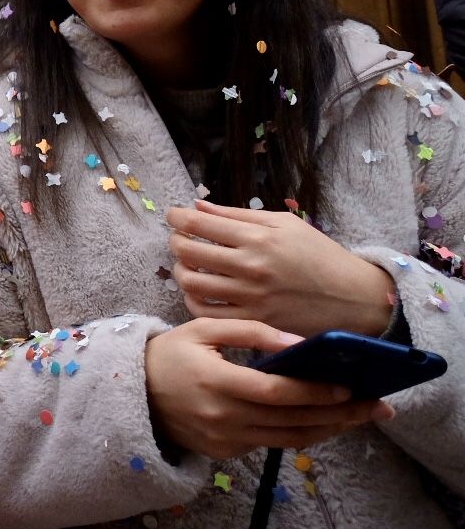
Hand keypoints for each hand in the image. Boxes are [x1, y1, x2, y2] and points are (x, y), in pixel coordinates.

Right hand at [144, 318, 393, 458]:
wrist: (133, 392)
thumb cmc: (171, 353)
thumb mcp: (203, 330)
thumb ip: (251, 332)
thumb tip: (298, 342)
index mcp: (216, 383)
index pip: (277, 392)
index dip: (315, 392)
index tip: (349, 387)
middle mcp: (223, 417)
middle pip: (293, 422)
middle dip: (340, 415)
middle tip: (376, 407)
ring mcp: (224, 440)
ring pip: (289, 440)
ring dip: (329, 430)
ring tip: (360, 418)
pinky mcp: (225, 453)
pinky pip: (271, 444)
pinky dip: (301, 435)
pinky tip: (323, 422)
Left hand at [167, 200, 395, 337]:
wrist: (355, 299)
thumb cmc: (321, 256)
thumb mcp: (285, 225)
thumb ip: (239, 216)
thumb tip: (199, 207)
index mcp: (259, 238)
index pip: (199, 224)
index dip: (177, 218)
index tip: (173, 216)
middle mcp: (251, 267)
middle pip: (188, 252)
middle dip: (176, 242)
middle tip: (180, 240)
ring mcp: (251, 297)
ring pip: (192, 283)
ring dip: (181, 271)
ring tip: (187, 265)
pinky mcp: (254, 321)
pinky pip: (206, 313)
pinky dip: (193, 300)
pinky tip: (198, 292)